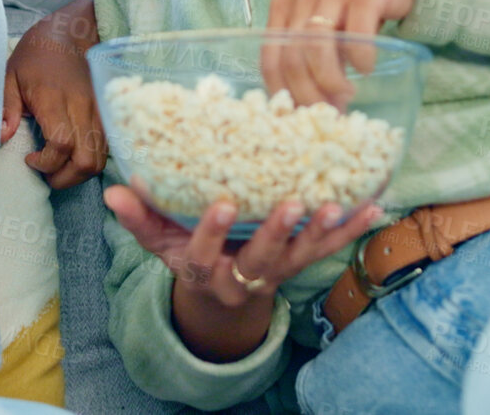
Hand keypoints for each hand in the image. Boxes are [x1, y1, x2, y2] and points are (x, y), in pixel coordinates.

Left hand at [3, 0, 105, 187]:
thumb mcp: (10, 75)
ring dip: (79, 172)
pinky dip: (91, 158)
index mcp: (54, 98)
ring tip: (59, 165)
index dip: (46, 163)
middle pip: (86, 160)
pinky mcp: (107, 112)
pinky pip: (106, 146)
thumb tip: (1, 138)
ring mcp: (99, 111)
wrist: (72, 31)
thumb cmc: (37, 53)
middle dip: (65, 178)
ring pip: (100, 158)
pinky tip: (75, 153)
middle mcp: (82, 107)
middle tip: (46, 173)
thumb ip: (6, 107)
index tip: (29, 159)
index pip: (60, 144)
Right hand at [106, 184, 381, 315]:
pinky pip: (328, 248)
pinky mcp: (300, 264)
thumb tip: (114, 191)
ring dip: (323, 232)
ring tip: (339, 206)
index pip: (206, 254)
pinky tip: (375, 206)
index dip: (214, 232)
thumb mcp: (160, 243)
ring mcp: (276, 272)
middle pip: (262, 259)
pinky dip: (352, 229)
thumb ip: (140, 219)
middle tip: (291, 204)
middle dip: (277, 233)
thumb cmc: (189, 257)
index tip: (224, 204)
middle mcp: (242, 277)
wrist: (223, 297)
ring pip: (301, 256)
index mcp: (204, 270)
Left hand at [262, 0, 415, 107]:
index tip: (301, 115)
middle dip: (309, 94)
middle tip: (328, 112)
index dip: (284, 94)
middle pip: (292, 57)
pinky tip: (365, 68)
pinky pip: (357, 35)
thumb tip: (308, 103)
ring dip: (331, 81)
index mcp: (284, 4)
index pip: (270, 59)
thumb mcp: (320, 19)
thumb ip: (309, 51)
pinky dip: (360, 60)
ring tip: (346, 94)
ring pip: (317, 47)